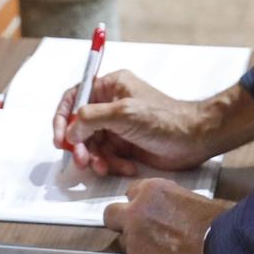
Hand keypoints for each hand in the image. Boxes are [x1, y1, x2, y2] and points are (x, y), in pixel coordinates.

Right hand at [52, 70, 215, 174]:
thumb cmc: (165, 119)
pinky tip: (126, 167)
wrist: (194, 139)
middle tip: (81, 159)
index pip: (75, 97)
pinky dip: (112, 164)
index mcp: (110, 86)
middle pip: (80, 125)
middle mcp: (111, 104)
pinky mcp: (125, 145)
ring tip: (104, 167)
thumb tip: (69, 129)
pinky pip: (106, 157)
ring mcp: (118, 126)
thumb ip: (91, 118)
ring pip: (92, 145)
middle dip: (79, 145)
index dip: (62, 117)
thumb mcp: (123, 113)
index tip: (59, 138)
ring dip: (95, 158)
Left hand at [104, 179, 228, 253]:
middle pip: (112, 215)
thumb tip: (177, 210)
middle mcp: (135, 214)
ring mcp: (134, 243)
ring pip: (124, 243)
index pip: (131, 192)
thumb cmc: (217, 222)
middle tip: (142, 232)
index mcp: (151, 191)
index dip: (141, 203)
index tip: (151, 212)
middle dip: (122, 222)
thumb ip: (175, 202)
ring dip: (137, 247)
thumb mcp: (195, 199)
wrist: (222, 253)